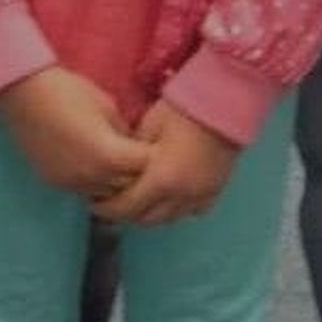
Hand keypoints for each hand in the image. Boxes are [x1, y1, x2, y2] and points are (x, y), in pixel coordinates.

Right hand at [0, 68, 145, 203]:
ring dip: (114, 180)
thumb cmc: (68, 92)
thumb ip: (123, 131)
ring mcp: (72, 184)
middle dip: (135, 170)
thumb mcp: (107, 106)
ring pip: (106, 193)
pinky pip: (84, 191)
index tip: (150, 143)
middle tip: (134, 152)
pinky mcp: (55, 183)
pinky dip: (93, 182)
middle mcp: (93, 177)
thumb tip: (132, 144)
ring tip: (113, 160)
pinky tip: (91, 163)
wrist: (24, 94)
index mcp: (110, 156)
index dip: (150, 154)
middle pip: (128, 185)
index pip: (145, 166)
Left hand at [91, 101, 237, 227]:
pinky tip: (171, 198)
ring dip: (152, 214)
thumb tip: (121, 166)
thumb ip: (132, 152)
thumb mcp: (149, 126)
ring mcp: (201, 195)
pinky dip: (179, 209)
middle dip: (127, 214)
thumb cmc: (184, 109)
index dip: (107, 209)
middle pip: (147, 219)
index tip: (96, 204)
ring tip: (140, 201)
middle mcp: (181, 195)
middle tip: (115, 204)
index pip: (127, 208)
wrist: (225, 102)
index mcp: (161, 179)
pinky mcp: (216, 190)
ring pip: (170, 219)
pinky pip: (194, 211)